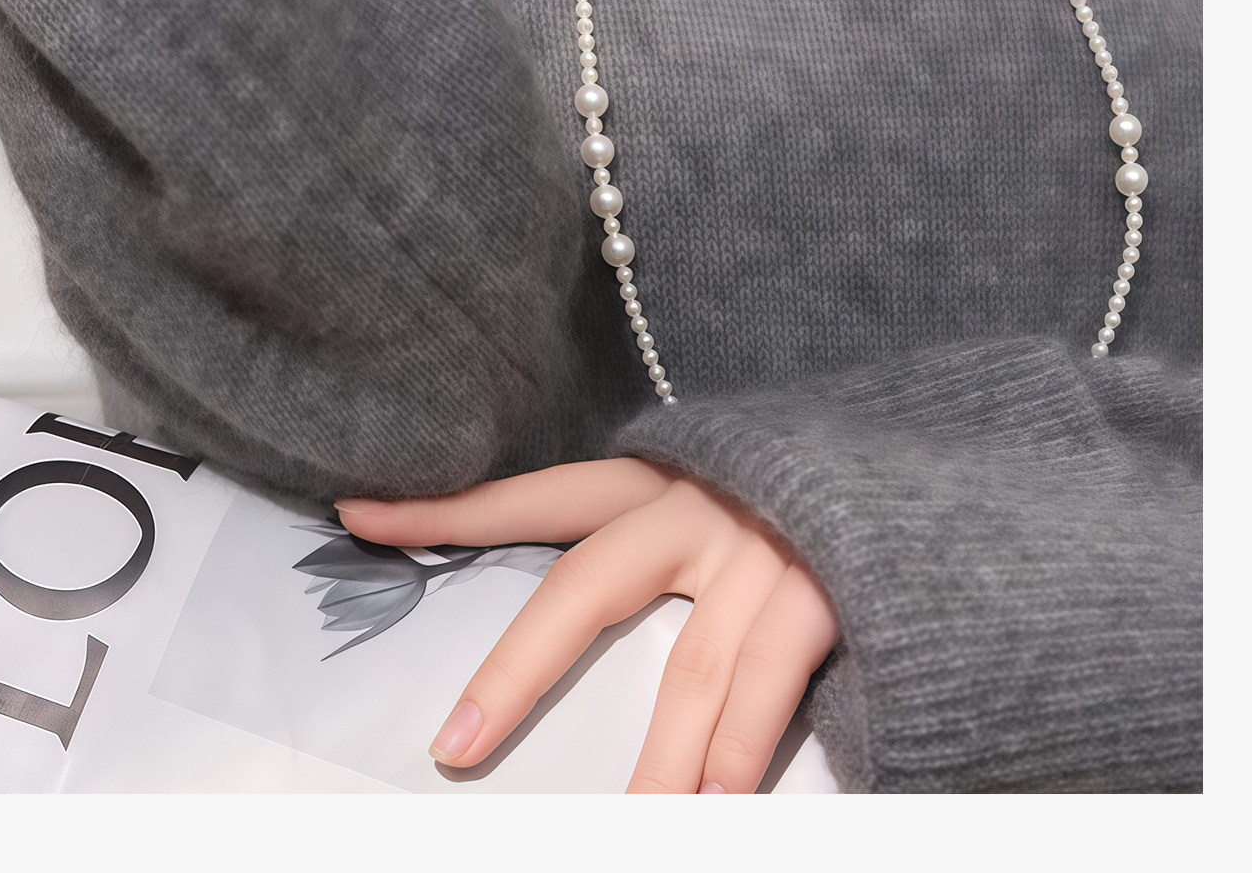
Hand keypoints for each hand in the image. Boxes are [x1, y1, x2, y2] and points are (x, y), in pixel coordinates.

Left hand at [335, 458, 838, 793]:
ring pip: (691, 674)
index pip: (536, 496)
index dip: (448, 508)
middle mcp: (700, 501)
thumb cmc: (800, 491)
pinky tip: (716, 807)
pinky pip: (771, 688)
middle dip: (518, 672)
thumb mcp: (717, 494)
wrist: (927, 452)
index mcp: (659, 476)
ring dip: (658, 767)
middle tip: (455, 747)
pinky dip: (741, 756)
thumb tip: (567, 612)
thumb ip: (651, 544)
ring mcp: (766, 544)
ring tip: (631, 830)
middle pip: (587, 587)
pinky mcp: (832, 581)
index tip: (354, 517)